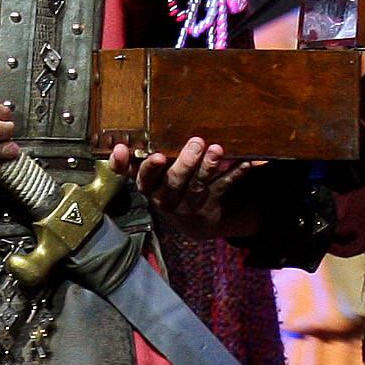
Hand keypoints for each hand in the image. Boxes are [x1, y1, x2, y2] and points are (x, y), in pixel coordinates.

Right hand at [113, 136, 256, 237]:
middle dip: (185, 163)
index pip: (140, 179)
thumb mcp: (148, 179)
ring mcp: (191, 203)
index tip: (144, 154)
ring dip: (210, 166)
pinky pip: (225, 187)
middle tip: (196, 142)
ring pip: (199, 185)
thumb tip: (115, 145)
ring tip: (217, 149)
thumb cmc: (167, 187)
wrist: (196, 222)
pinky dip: (237, 172)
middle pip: (174, 182)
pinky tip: (249, 160)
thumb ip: (132, 164)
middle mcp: (168, 198)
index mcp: (149, 188)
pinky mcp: (212, 203)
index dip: (141, 168)